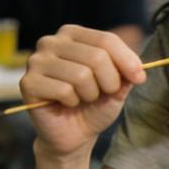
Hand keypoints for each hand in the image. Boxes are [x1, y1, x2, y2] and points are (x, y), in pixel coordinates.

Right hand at [20, 24, 145, 155]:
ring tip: (81, 99)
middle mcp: (51, 41)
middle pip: (96, 56)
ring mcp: (36, 61)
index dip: (128, 61)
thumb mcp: (118, 86)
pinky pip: (64, 90)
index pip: (107, 40)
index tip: (139, 78)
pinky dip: (72, 103)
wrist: (74, 134)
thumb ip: (127, 73)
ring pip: (81, 75)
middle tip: (101, 94)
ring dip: (90, 95)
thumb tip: (137, 69)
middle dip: (108, 83)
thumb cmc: (95, 105)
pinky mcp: (28, 82)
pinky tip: (65, 104)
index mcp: (73, 34)